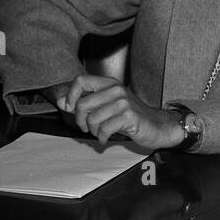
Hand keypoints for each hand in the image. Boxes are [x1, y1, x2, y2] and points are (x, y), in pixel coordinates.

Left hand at [61, 75, 184, 148]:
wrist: (158, 126)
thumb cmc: (131, 117)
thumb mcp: (106, 107)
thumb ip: (84, 103)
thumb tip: (61, 102)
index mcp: (110, 83)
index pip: (81, 80)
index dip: (71, 95)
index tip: (71, 108)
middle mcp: (116, 89)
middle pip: (82, 104)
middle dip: (80, 120)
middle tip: (87, 128)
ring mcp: (123, 102)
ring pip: (92, 119)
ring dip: (93, 131)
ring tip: (101, 133)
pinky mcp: (128, 116)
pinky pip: (104, 128)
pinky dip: (102, 137)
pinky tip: (106, 139)